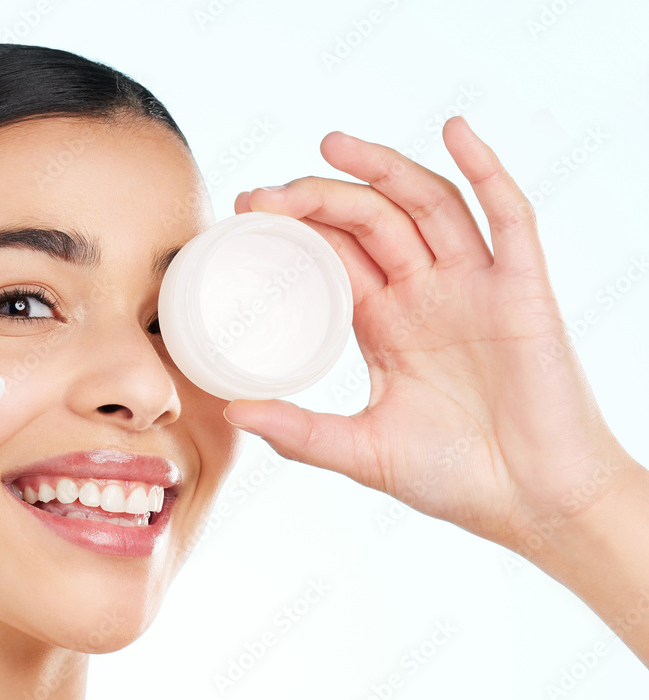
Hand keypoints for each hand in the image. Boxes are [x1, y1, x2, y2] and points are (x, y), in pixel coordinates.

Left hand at [223, 116, 636, 553]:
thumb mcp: (362, 452)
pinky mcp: (523, 289)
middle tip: (262, 196)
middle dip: (317, 199)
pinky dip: (487, 170)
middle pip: (370, 220)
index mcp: (385, 322)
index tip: (244, 214)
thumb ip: (299, 433)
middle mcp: (426, 294)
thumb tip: (230, 413)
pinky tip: (455, 131)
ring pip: (426, 205)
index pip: (335, 253)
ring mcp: (474, 286)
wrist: (533, 503)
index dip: (295, 228)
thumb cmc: (454, 478)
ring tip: (329, 145)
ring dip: (382, 169)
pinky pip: (509, 218)